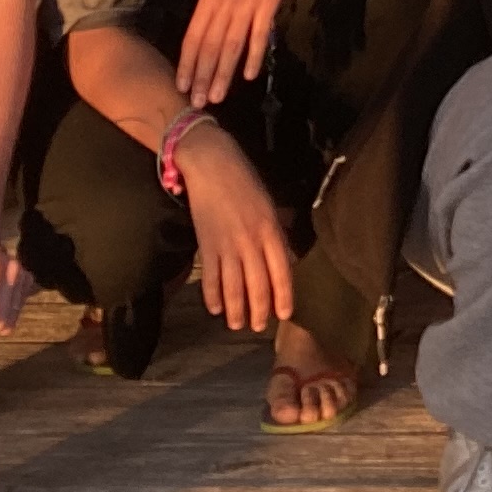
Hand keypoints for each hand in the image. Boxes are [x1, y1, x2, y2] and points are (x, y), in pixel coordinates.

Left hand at [174, 0, 312, 105]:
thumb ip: (212, 5)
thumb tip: (205, 32)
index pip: (192, 37)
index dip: (186, 63)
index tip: (181, 86)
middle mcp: (223, 3)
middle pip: (209, 46)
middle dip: (202, 76)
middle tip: (198, 102)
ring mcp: (245, 4)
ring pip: (231, 45)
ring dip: (223, 73)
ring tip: (217, 96)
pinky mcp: (267, 4)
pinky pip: (259, 35)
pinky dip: (253, 56)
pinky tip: (249, 75)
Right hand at [175, 119, 296, 332]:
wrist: (211, 164)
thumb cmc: (244, 181)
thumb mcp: (269, 206)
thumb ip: (276, 235)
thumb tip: (285, 261)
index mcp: (270, 230)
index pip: (281, 271)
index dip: (283, 295)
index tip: (284, 315)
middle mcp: (251, 241)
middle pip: (257, 285)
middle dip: (259, 310)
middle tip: (258, 326)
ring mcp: (227, 245)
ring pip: (233, 287)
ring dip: (236, 310)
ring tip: (237, 324)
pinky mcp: (206, 245)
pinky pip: (210, 277)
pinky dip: (212, 296)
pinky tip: (215, 309)